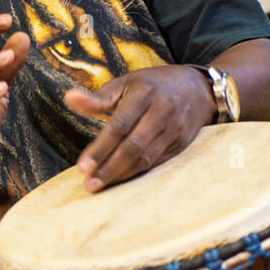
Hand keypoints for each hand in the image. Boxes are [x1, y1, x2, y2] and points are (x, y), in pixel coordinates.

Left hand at [64, 65, 213, 192]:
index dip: (101, 148)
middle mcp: (161, 112)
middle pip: (133, 147)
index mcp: (144, 94)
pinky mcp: (181, 144)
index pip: (119, 126)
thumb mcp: (126, 83)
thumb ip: (98, 97)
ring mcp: (174, 130)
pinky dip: (137, 174)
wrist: (199, 89)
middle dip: (109, 168)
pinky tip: (121, 181)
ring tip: (100, 185)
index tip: (82, 167)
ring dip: (121, 175)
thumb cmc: (154, 85)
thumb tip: (69, 98)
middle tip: (89, 184)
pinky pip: (157, 163)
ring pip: (146, 159)